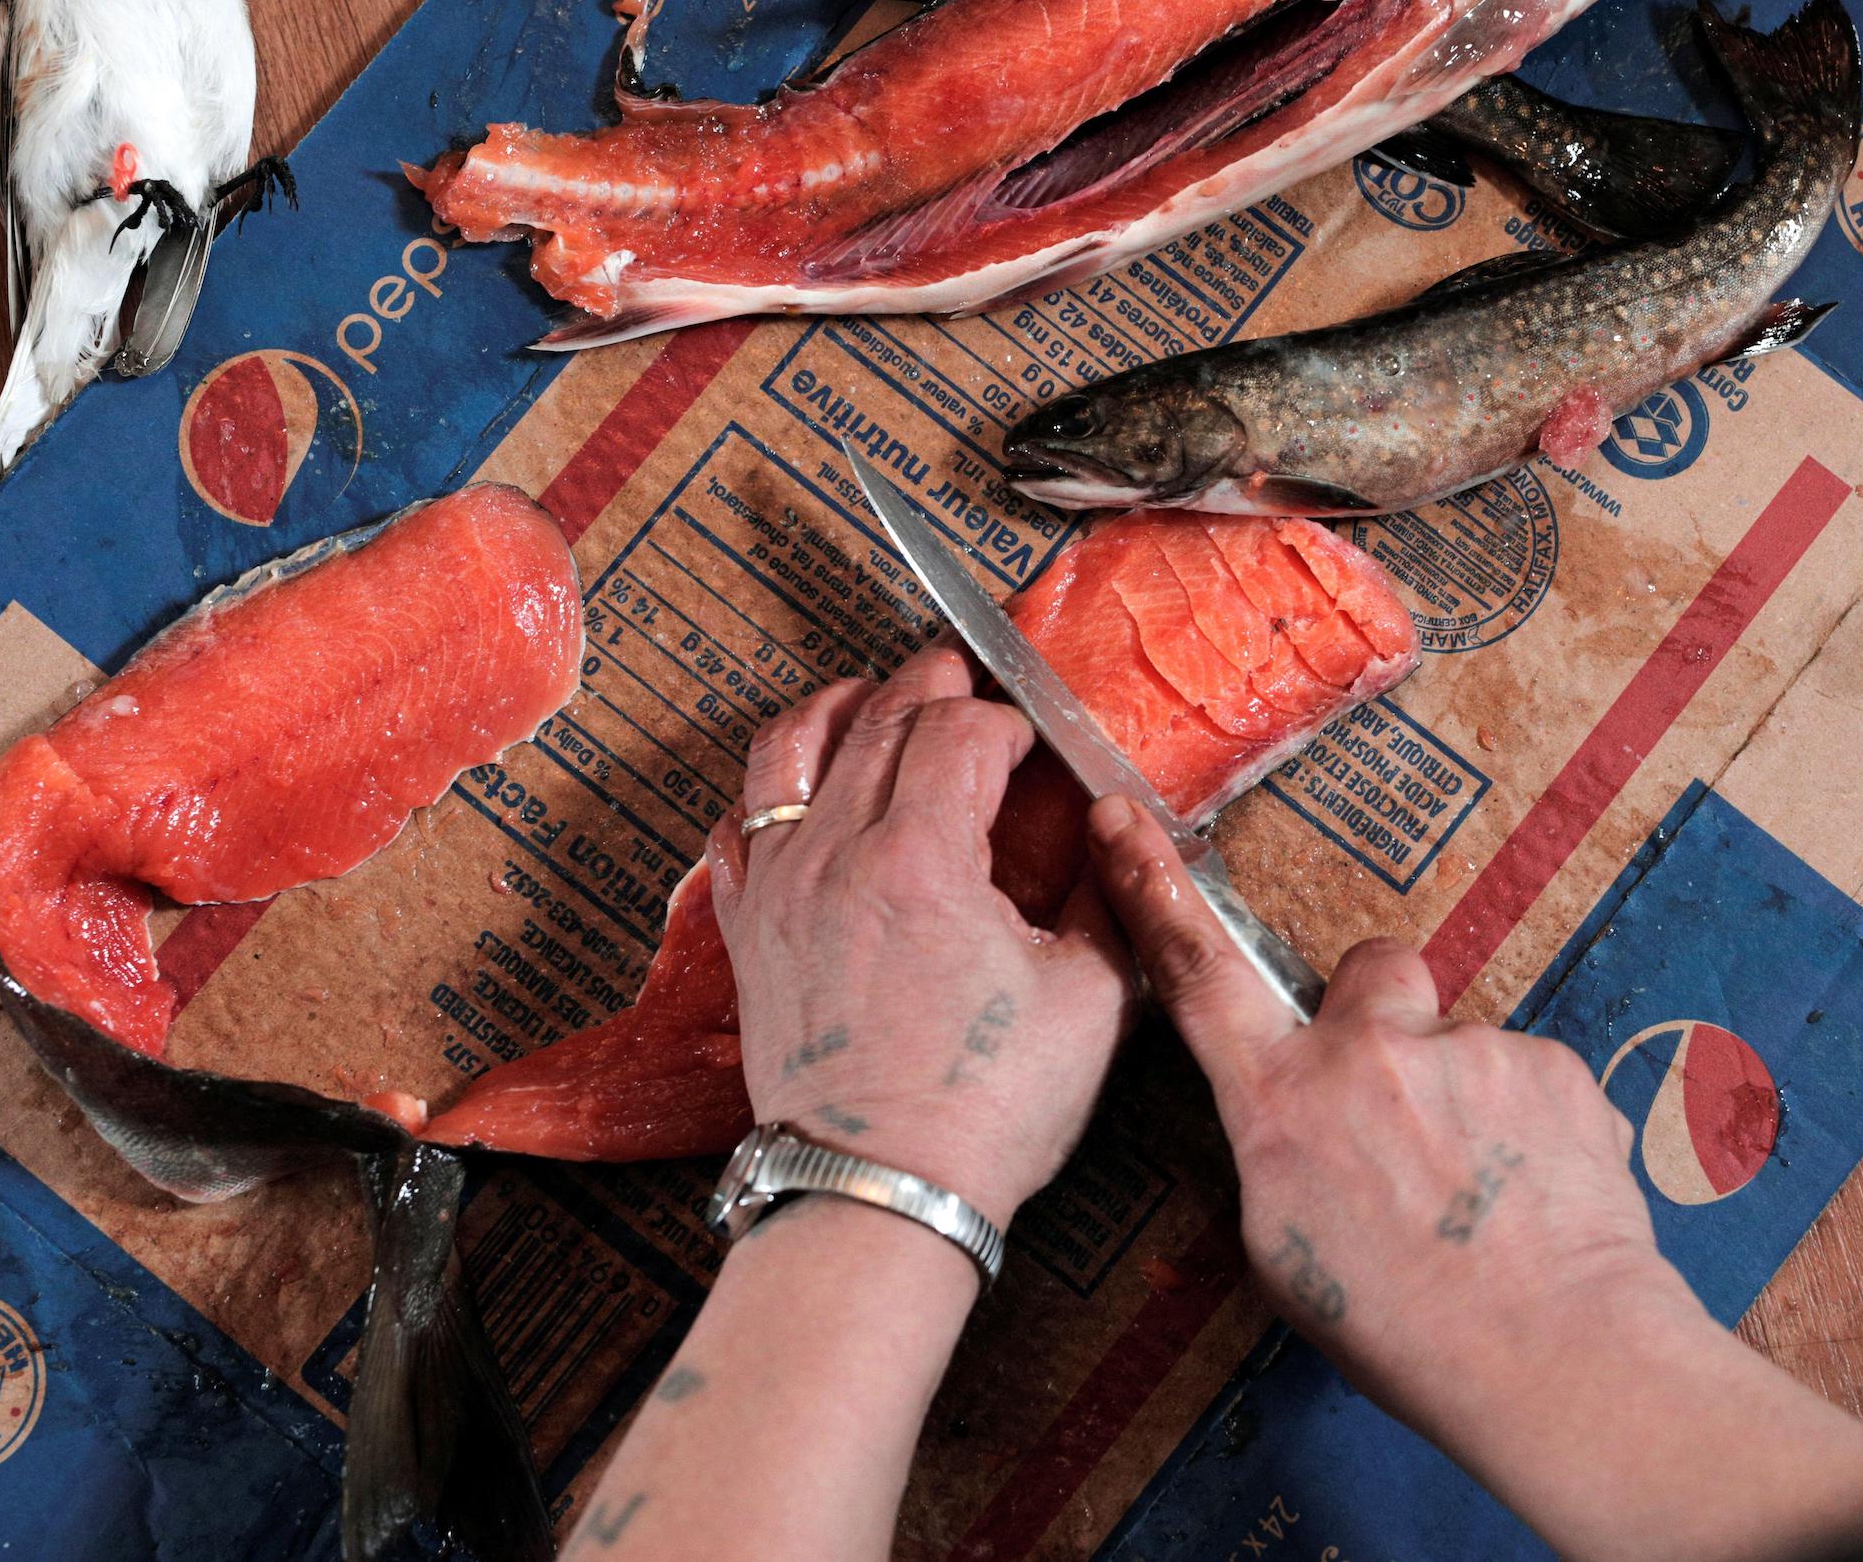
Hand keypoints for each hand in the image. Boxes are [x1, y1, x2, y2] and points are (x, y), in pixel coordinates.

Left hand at [706, 645, 1132, 1226]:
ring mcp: (780, 888)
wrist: (878, 1190)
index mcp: (924, 858)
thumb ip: (1110, 901)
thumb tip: (1121, 839)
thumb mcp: (1091, 1001)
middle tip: (960, 672)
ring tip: (868, 695)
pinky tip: (799, 785)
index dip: (1005, 719)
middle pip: (877, 720)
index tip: (1030, 740)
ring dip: (836, 708)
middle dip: (928, 683)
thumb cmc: (984, 1111)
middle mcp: (837, 854)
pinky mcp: (748, 931)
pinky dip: (771, 785)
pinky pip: (741, 824)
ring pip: (788, 751)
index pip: (961, 731)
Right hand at [1080, 794, 1676, 1412]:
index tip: (1123, 823)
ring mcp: (1466, 1050)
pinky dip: (1532, 1129)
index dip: (1153, 892)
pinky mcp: (1551, 1066)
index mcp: (1281, 1105)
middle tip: (1409, 1105)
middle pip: (1372, 972)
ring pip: (1461, 1045)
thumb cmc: (1406, 1330)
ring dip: (1468, 1098)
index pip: (1199, 975)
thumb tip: (1298, 1120)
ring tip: (1485, 1196)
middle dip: (1387, 1017)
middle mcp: (1368, 1056)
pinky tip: (1535, 1200)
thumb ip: (1280, 1149)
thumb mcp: (1281, 1250)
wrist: (1552, 1354)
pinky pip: (1532, 1079)